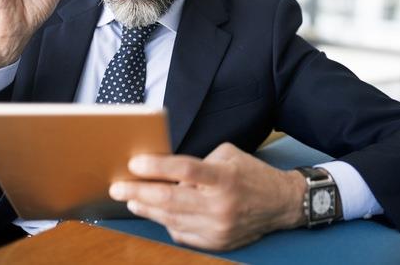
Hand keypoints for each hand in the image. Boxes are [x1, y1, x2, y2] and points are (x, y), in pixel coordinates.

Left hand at [109, 142, 306, 250]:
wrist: (281, 204)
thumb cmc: (251, 175)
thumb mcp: (229, 156)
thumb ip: (198, 162)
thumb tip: (165, 170)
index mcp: (224, 178)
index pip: (185, 169)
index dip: (157, 166)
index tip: (134, 163)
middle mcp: (220, 205)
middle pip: (170, 198)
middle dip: (138, 192)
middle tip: (118, 187)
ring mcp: (218, 227)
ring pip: (171, 219)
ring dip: (147, 208)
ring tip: (131, 199)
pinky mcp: (216, 243)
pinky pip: (181, 234)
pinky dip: (166, 222)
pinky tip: (157, 212)